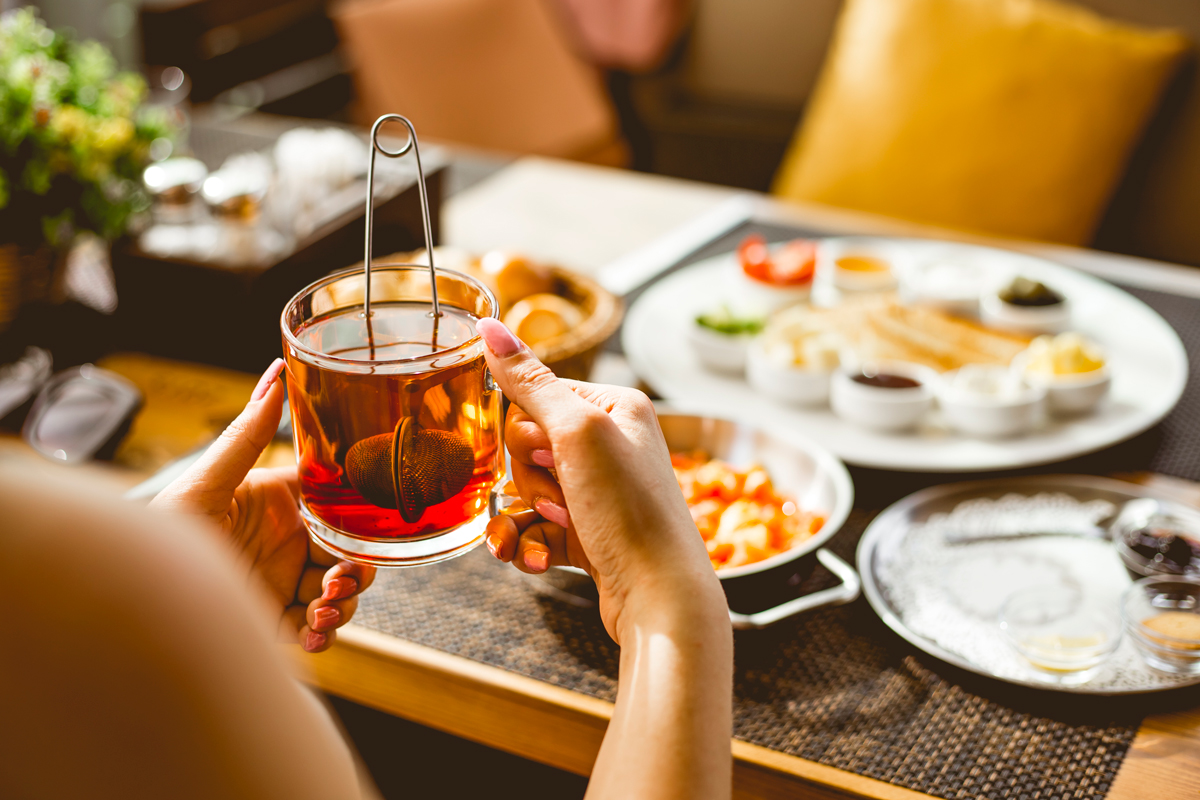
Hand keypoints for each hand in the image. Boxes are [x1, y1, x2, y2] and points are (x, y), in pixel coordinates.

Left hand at [150, 358, 375, 652]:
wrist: (130, 600)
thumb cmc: (158, 533)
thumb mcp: (206, 484)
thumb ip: (246, 435)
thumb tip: (276, 374)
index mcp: (276, 503)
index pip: (336, 505)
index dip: (358, 519)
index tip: (364, 531)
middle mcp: (285, 542)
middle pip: (347, 553)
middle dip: (356, 571)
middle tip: (340, 583)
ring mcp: (280, 583)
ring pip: (338, 593)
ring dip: (344, 604)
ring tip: (323, 611)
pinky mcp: (270, 622)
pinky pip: (314, 629)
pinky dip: (324, 634)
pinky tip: (313, 633)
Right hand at [477, 319, 725, 641]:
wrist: (660, 600)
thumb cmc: (631, 512)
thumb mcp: (578, 433)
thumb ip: (529, 382)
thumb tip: (489, 326)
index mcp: (616, 407)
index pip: (536, 396)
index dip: (528, 432)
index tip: (549, 455)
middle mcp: (610, 445)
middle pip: (524, 445)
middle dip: (530, 479)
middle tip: (563, 498)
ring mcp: (597, 492)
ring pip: (523, 489)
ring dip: (526, 516)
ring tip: (557, 533)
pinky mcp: (585, 534)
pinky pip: (532, 528)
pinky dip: (527, 545)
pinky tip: (539, 562)